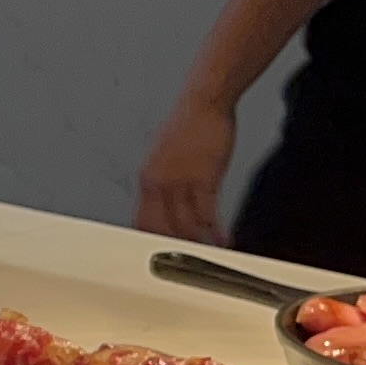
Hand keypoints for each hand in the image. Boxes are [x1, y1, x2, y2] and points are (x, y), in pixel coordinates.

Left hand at [135, 96, 235, 243]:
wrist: (203, 103)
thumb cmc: (189, 127)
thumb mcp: (166, 158)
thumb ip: (164, 182)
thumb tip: (166, 204)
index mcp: (147, 179)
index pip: (142, 221)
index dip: (150, 241)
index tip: (162, 255)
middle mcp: (157, 184)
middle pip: (161, 229)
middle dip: (176, 249)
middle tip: (191, 261)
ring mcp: (179, 183)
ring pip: (185, 226)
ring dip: (199, 244)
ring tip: (211, 255)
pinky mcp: (203, 179)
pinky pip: (207, 214)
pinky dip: (215, 231)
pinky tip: (223, 240)